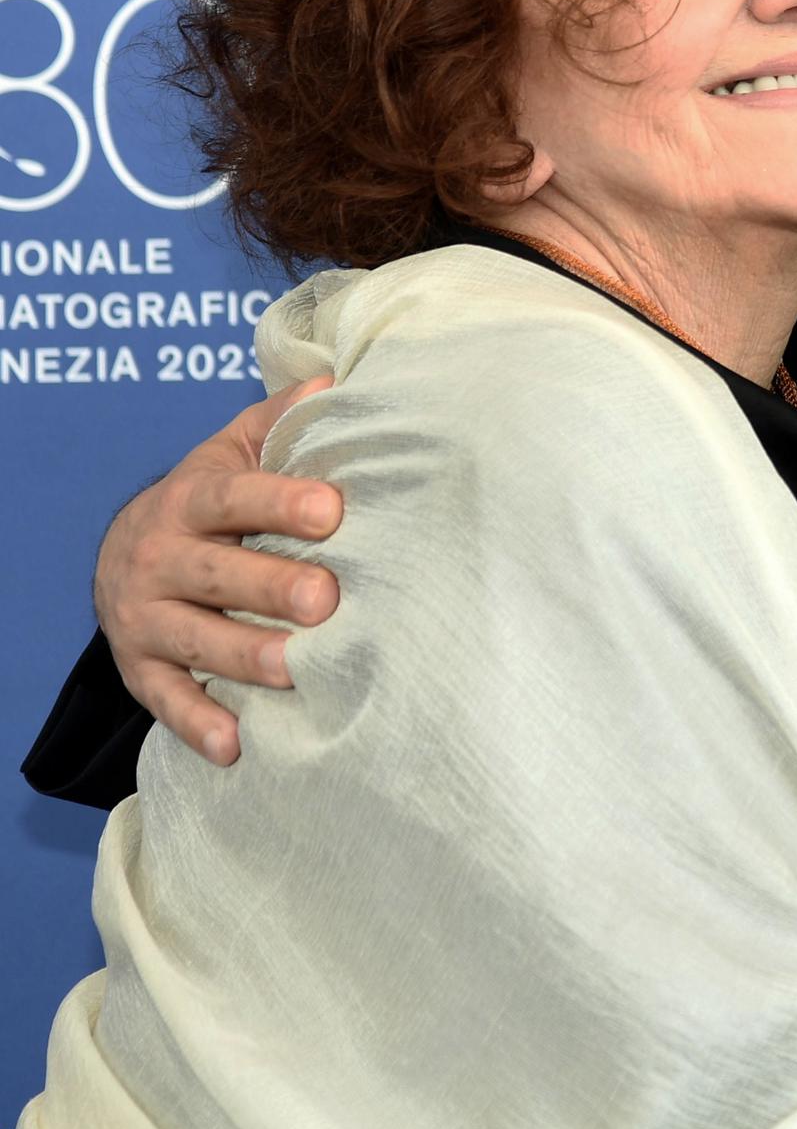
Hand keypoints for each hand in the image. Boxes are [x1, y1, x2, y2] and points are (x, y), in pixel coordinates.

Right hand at [95, 377, 340, 765]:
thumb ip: (282, 420)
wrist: (129, 552)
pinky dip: (197, 723)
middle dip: (270, 586)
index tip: (332, 510)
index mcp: (190, 499)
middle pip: (217, 573)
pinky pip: (166, 700)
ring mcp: (145, 617)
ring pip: (194, 638)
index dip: (279, 501)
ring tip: (294, 667)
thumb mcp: (236, 449)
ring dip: (243, 655)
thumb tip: (335, 384)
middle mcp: (161, 558)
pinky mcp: (140, 668)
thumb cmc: (211, 498)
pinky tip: (235, 744)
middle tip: (327, 599)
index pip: (234, 496)